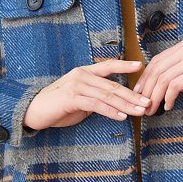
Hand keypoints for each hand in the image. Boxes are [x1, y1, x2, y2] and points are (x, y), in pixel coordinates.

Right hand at [21, 59, 151, 131]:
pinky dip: (111, 111)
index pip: (108, 66)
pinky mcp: (73, 98)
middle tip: (148, 102)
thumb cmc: (58, 106)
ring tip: (140, 111)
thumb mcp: (80, 99)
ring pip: (108, 95)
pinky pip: (97, 104)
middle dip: (133, 95)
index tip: (141, 66)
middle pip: (113, 85)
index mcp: (84, 72)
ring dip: (126, 104)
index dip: (125, 65)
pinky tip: (122, 116)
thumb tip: (116, 104)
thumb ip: (96, 97)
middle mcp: (82, 75)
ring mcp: (77, 85)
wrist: (34, 111)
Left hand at [131, 37, 182, 113]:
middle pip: (157, 69)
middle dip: (147, 89)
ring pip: (164, 78)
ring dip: (155, 97)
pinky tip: (168, 106)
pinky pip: (175, 86)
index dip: (145, 77)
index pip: (157, 60)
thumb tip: (155, 88)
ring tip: (153, 109)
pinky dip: (169, 98)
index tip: (139, 91)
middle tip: (143, 105)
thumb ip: (176, 76)